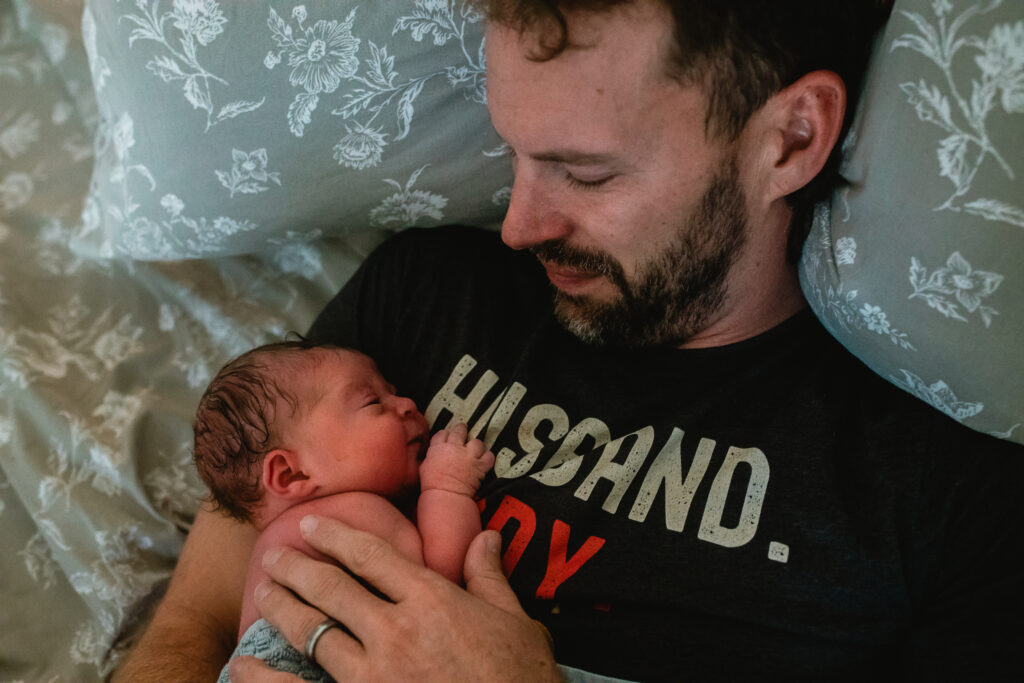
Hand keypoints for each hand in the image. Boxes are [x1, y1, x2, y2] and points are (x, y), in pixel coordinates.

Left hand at [246, 516, 561, 681]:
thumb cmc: (520, 676)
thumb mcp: (515, 621)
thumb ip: (490, 578)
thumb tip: (486, 538)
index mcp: (432, 600)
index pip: (372, 556)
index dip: (337, 536)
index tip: (312, 524)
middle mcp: (396, 630)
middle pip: (332, 588)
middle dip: (298, 567)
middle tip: (274, 555)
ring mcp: (374, 673)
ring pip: (313, 631)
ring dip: (283, 608)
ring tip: (264, 592)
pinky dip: (268, 674)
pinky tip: (245, 662)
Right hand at [419, 422, 494, 495]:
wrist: (445, 495)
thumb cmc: (432, 485)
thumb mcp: (424, 467)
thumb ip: (431, 457)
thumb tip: (433, 455)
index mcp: (438, 448)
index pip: (442, 433)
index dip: (446, 435)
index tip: (448, 438)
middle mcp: (454, 448)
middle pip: (460, 430)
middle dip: (462, 430)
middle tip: (463, 432)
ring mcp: (468, 456)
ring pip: (477, 442)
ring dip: (476, 446)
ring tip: (475, 450)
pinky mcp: (479, 466)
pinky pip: (489, 456)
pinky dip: (488, 458)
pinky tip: (484, 460)